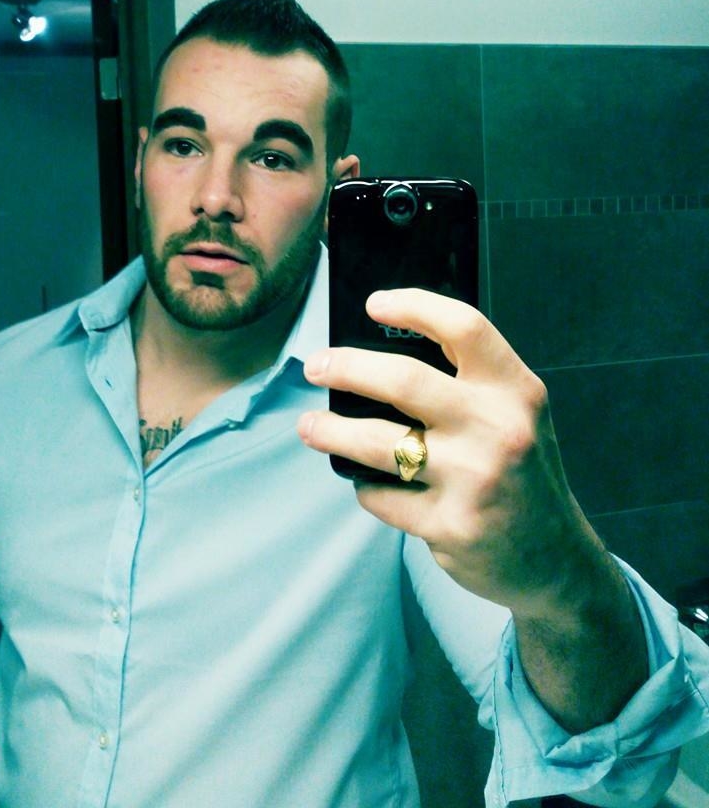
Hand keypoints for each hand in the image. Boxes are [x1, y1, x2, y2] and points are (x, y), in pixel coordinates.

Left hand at [298, 288, 601, 619]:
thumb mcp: (516, 417)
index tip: (374, 305)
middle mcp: (498, 428)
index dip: (414, 306)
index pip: (464, 328)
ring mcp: (474, 479)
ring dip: (331, 432)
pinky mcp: (450, 526)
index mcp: (516, 391)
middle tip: (316, 366)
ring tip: (309, 427)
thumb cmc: (523, 475)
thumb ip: (470, 384)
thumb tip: (382, 351)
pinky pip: (382, 496)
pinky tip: (370, 484)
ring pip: (377, 443)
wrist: (557, 560)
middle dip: (346, 368)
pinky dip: (367, 488)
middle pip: (403, 380)